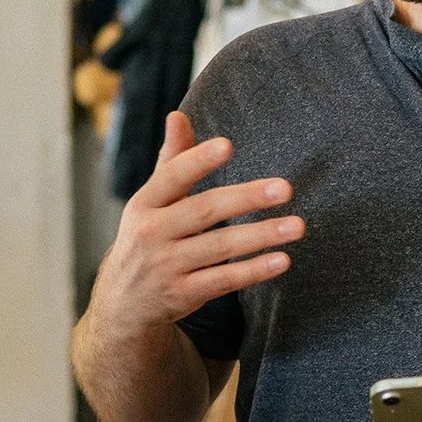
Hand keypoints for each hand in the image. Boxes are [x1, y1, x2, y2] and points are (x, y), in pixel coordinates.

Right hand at [86, 111, 301, 332]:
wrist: (123, 305)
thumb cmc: (147, 239)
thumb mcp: (151, 202)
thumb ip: (172, 161)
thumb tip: (178, 116)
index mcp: (144, 204)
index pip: (172, 177)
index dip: (198, 161)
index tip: (228, 145)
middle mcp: (152, 234)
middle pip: (204, 211)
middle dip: (247, 198)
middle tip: (286, 188)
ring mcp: (166, 267)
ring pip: (219, 247)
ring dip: (261, 235)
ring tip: (297, 226)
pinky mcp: (183, 295)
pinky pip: (224, 280)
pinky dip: (253, 271)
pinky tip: (282, 260)